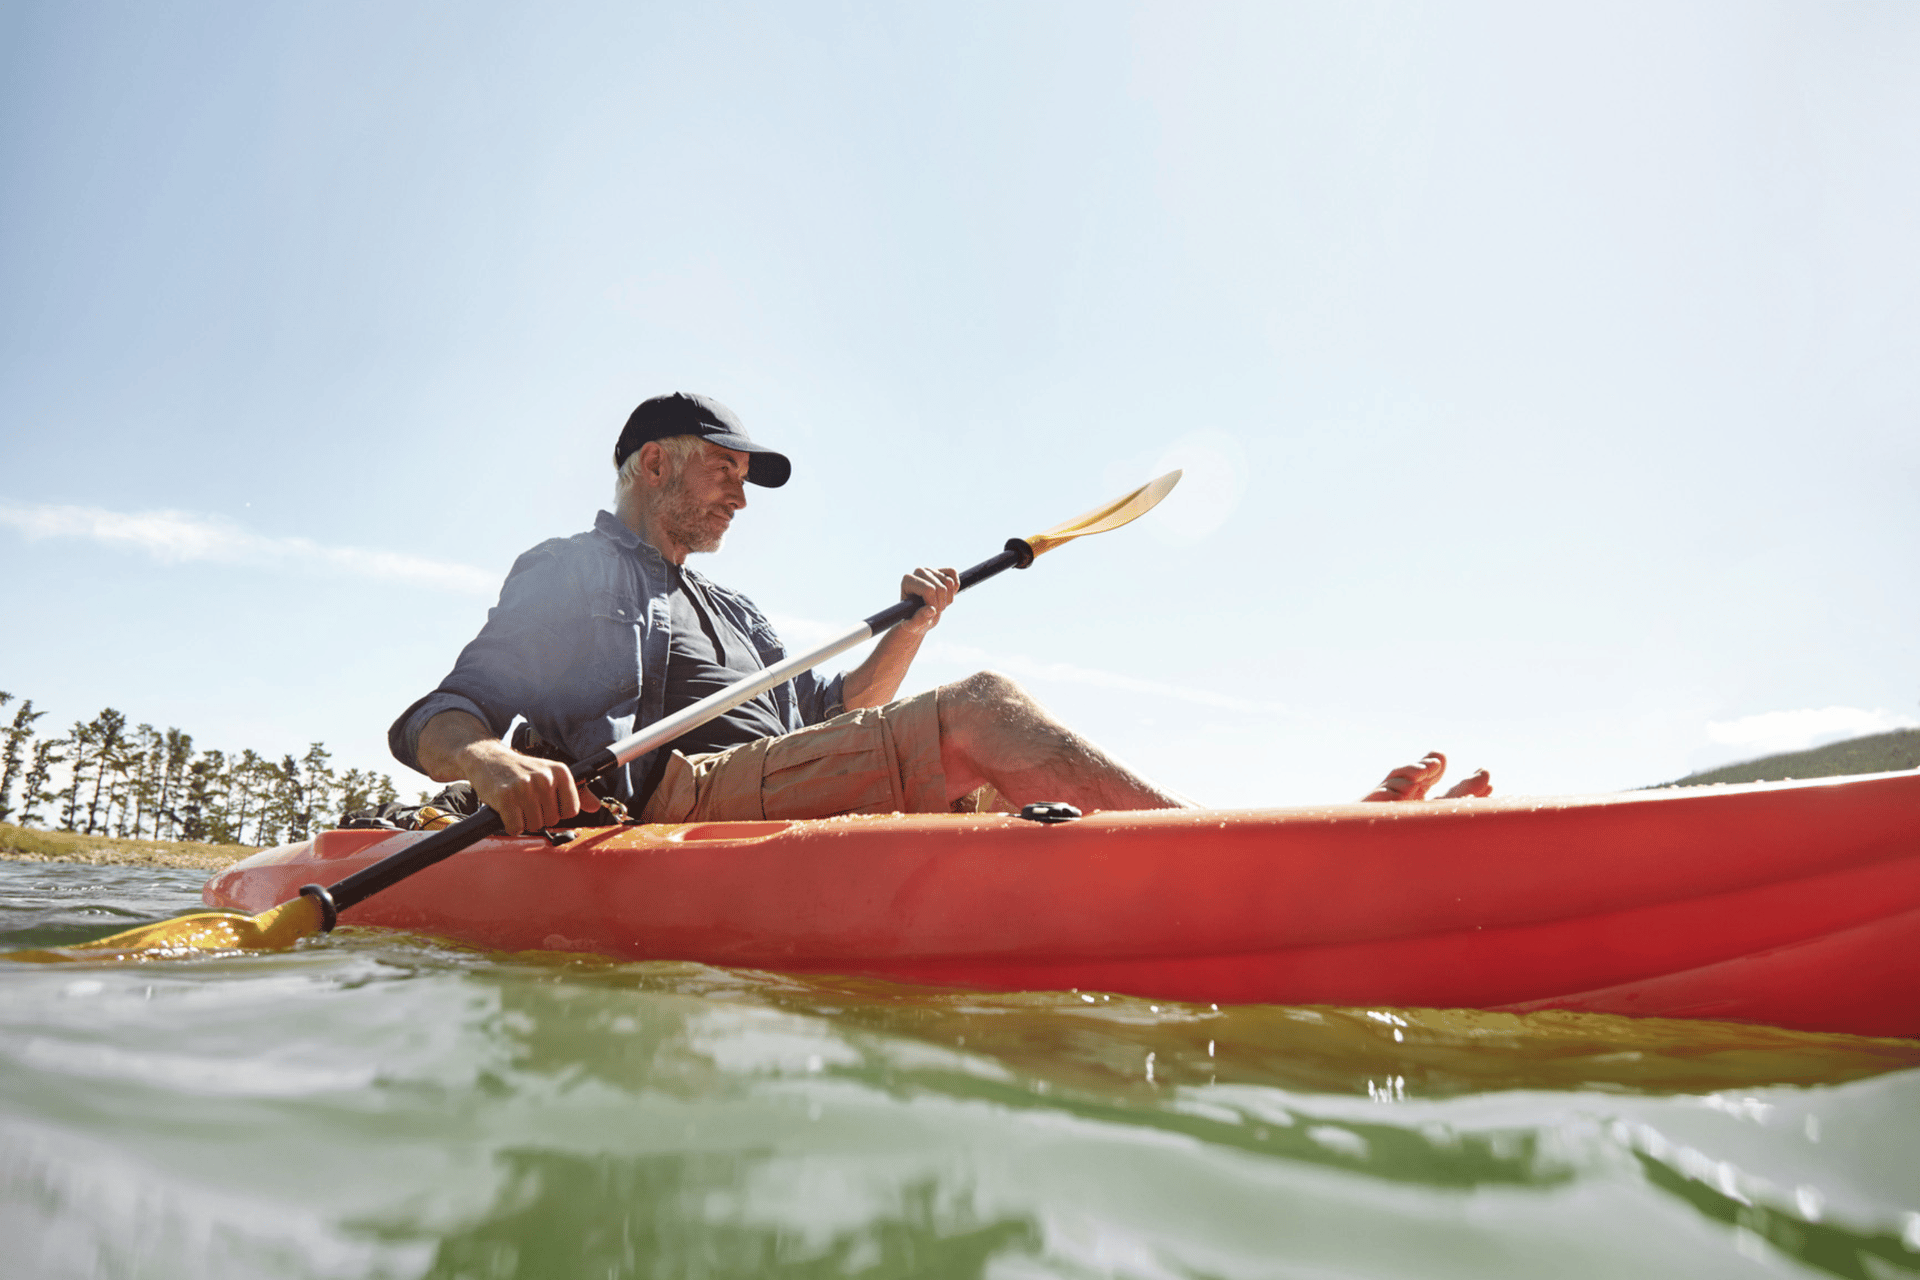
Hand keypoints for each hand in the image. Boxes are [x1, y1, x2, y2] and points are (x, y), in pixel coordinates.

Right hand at [460, 738, 601, 834]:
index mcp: (560, 772)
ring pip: (534, 825)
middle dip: (538, 815)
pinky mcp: (506, 798)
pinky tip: (507, 810)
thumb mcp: (551, 774)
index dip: (557, 811)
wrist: (488, 759)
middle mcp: (545, 778)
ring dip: (524, 820)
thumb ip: (576, 791)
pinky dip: (510, 825)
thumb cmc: (522, 770)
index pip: (572, 811)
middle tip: (526, 801)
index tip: (545, 801)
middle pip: (552, 820)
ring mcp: (525, 787)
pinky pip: (516, 827)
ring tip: (517, 804)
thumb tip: (595, 806)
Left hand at [897, 567, 958, 634]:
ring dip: (948, 599)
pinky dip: (955, 588)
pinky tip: (947, 596)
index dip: (934, 604)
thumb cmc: (914, 621)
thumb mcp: (914, 625)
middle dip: (941, 604)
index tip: (929, 613)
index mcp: (907, 581)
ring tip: (939, 604)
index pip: (929, 589)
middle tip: (934, 611)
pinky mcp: (941, 570)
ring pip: (949, 582)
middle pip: (941, 587)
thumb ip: (919, 619)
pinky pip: (953, 573)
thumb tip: (930, 610)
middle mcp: (918, 572)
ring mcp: (930, 570)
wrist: (921, 617)